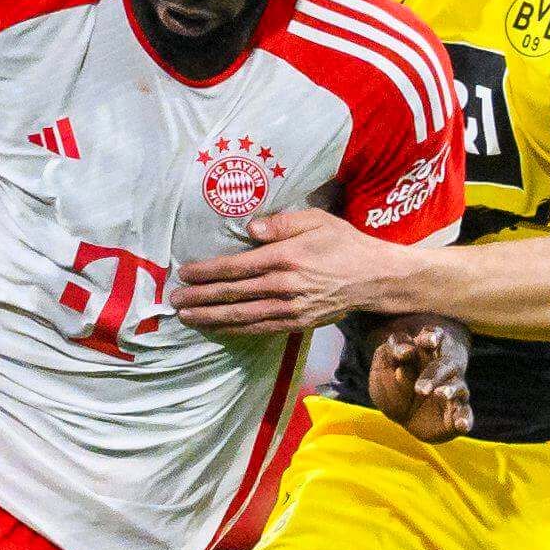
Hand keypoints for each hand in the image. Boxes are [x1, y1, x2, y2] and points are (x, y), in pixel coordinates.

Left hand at [171, 207, 413, 335]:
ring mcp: (291, 309)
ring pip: (242, 316)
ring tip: (187, 318)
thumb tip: (249, 229)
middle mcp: (285, 286)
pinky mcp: (297, 323)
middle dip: (200, 298)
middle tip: (174, 301)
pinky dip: (235, 329)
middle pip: (233, 294)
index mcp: (286, 258)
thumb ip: (282, 223)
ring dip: (211, 318)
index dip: (207, 272)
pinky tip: (217, 328)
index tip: (184, 274)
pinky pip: (259, 328)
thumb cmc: (344, 244)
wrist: (375, 279)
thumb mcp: (317, 220)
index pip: (236, 267)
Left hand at [367, 317, 471, 442]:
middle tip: (419, 389)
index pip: (432, 336)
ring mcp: (453, 390)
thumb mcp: (383, 366)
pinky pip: (465, 415)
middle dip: (433, 374)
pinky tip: (461, 424)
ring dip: (450, 390)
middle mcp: (444, 368)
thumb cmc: (393, 382)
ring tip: (440, 394)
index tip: (428, 341)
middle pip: (444, 365)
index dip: (431, 337)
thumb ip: (391, 354)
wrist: (403, 414)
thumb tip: (406, 356)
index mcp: (425, 350)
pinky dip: (464, 419)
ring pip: (458, 387)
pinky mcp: (457, 412)